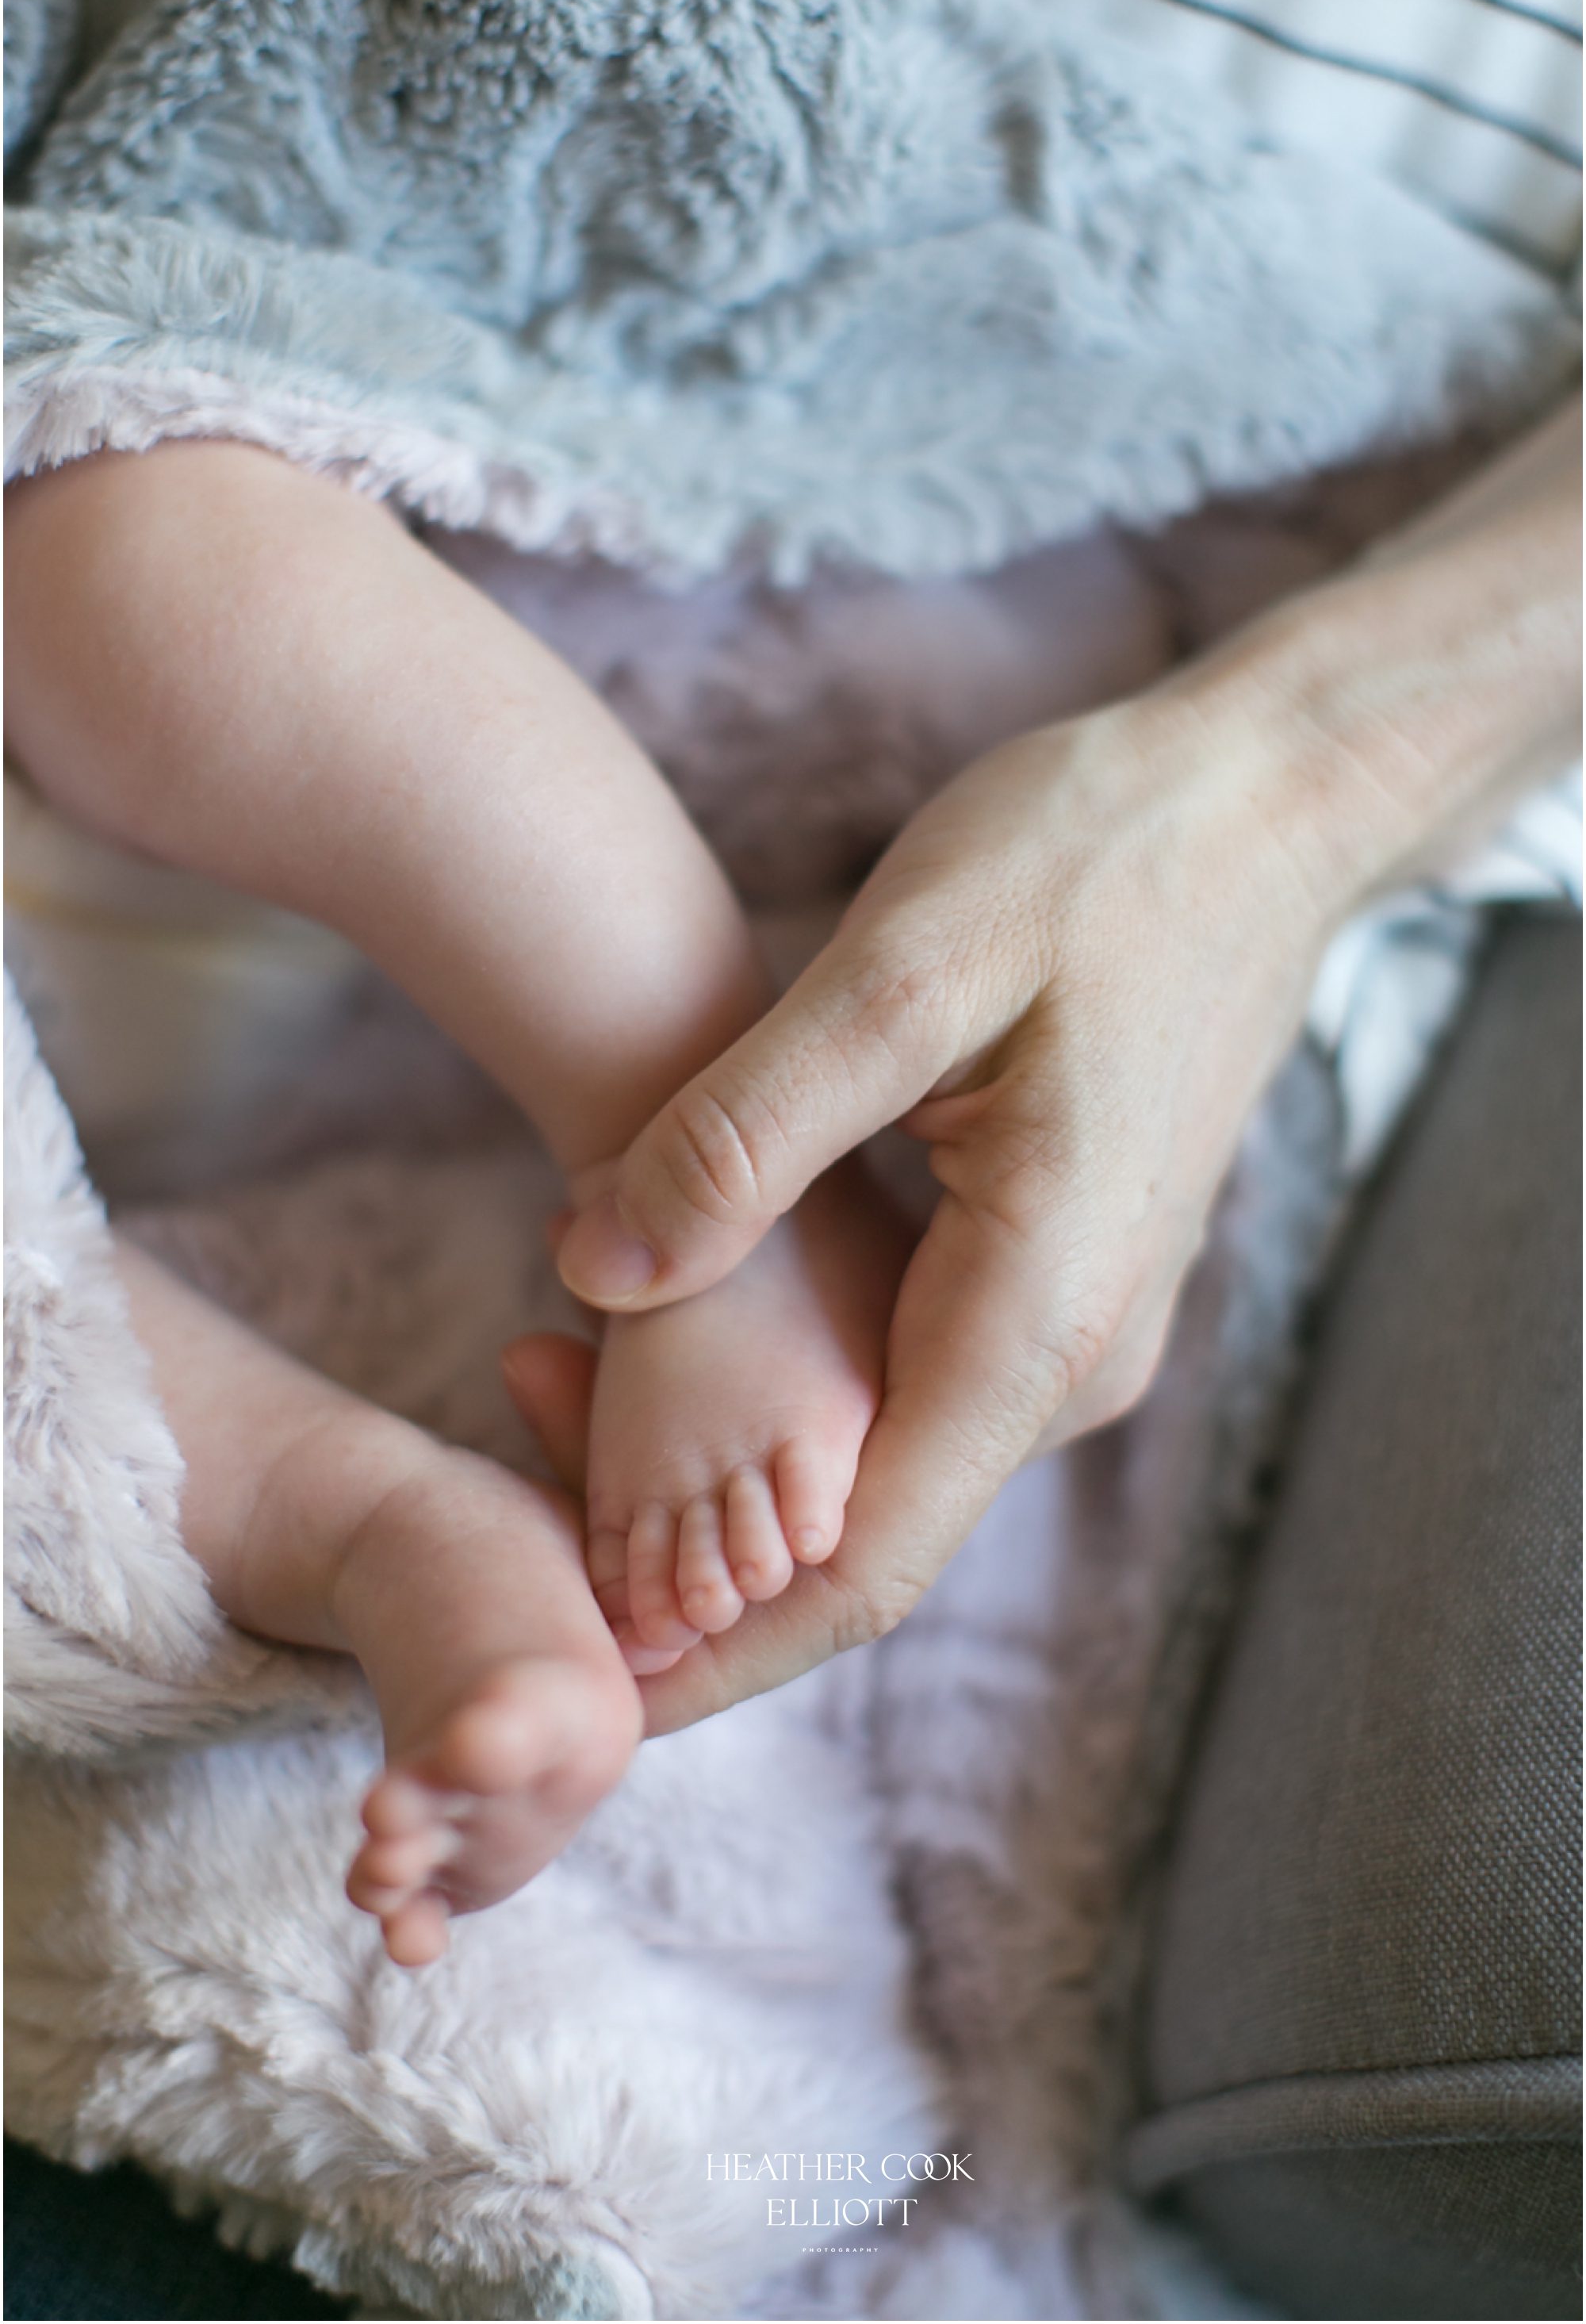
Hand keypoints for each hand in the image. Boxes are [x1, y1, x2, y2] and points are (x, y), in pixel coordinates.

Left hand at [517, 399, 1580, 1733]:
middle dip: (677, 1534)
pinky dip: (780, 1379)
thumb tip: (591, 1276)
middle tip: (506, 1427)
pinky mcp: (1051, 1271)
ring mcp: (1069, 1323)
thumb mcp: (903, 968)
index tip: (571, 1682)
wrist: (1263, 805)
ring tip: (549, 1364)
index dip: (708, 1650)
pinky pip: (902, 1379)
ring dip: (718, 1450)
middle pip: (851, 1531)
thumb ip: (746, 1136)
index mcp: (1037, 1319)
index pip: (859, 1574)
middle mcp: (1067, 1360)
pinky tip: (673, 1305)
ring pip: (871, 1457)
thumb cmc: (1100, 859)